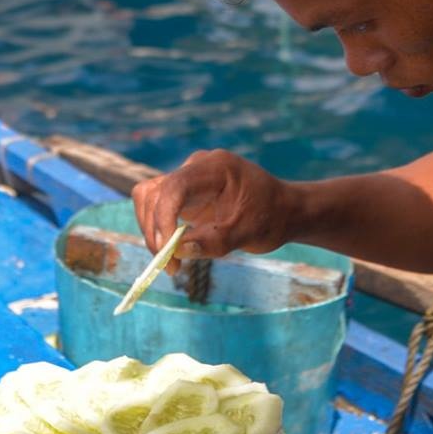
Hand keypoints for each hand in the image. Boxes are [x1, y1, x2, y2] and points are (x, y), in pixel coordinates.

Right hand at [132, 150, 296, 259]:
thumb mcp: (249, 233)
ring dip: (152, 232)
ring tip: (170, 263)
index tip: (168, 250)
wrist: (283, 210)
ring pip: (149, 200)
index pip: (175, 186)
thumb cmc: (271, 217)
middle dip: (155, 230)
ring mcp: (188, 179)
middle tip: (169, 265)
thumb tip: (178, 250)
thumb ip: (215, 241)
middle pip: (154, 193)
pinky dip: (159, 231)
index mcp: (215, 168)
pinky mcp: (183, 194)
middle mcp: (196, 168)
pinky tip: (174, 252)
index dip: (164, 217)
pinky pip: (158, 208)